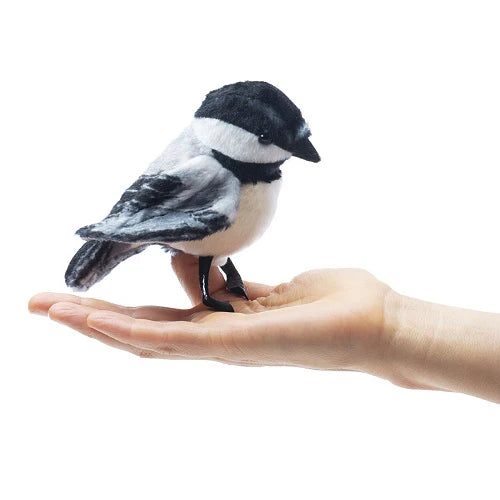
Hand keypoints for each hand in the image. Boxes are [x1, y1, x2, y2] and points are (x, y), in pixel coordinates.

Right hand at [28, 254, 390, 371]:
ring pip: (147, 339)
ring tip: (52, 309)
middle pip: (143, 332)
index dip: (119, 312)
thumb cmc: (335, 305)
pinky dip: (131, 330)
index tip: (84, 297)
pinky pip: (175, 338)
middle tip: (42, 305)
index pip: (161, 321)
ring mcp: (224, 348)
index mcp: (226, 327)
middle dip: (90, 320)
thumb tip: (207, 268)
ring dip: (96, 325)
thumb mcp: (275, 290)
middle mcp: (217, 342)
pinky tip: (96, 319)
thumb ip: (235, 289)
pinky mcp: (237, 345)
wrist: (379, 325)